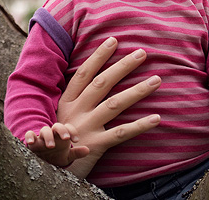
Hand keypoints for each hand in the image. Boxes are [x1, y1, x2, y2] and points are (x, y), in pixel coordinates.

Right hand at [24, 122, 87, 167]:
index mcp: (61, 135)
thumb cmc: (56, 156)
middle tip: (65, 139)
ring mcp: (41, 137)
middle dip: (62, 131)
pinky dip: (29, 136)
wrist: (42, 161)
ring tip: (50, 146)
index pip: (68, 128)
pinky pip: (29, 134)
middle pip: (57, 126)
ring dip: (48, 136)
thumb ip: (76, 153)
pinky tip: (31, 142)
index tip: (76, 140)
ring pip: (44, 130)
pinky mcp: (32, 141)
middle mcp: (52, 133)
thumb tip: (87, 150)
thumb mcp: (66, 156)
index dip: (72, 132)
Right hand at [55, 37, 161, 178]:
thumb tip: (97, 77)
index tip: (114, 40)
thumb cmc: (61, 139)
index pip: (84, 73)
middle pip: (102, 84)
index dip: (99, 56)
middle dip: (123, 66)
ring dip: (137, 90)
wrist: (52, 168)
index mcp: (67, 101)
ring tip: (156, 80)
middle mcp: (76, 111)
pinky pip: (121, 133)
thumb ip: (78, 99)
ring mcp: (86, 127)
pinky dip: (140, 125)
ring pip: (115, 104)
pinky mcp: (95, 145)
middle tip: (142, 53)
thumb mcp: (63, 115)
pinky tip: (156, 117)